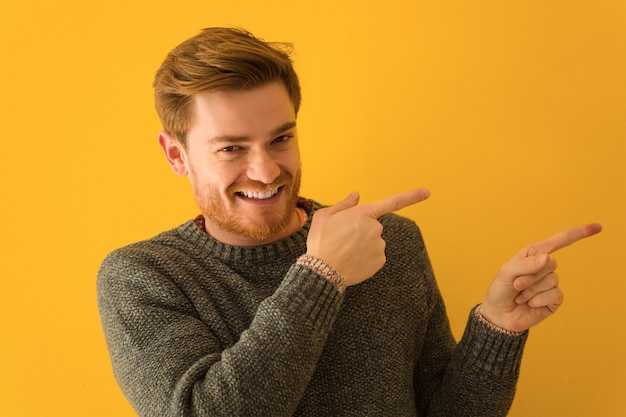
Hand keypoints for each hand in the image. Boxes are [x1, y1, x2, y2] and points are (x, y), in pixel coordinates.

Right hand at [306, 189, 429, 285]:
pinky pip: (375, 256)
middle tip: (342, 238)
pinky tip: (351, 260)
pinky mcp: (380, 261)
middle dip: (361, 230)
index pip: (392, 202)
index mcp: (363, 214)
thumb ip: (344, 204)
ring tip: (344, 251)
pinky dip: (365, 257)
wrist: (322, 271)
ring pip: (374, 242)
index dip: (412, 196)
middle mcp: (376, 229)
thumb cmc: (320, 241)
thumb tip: (356, 194)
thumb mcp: (325, 216)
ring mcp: (380, 246)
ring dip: (363, 244)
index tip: (427, 192)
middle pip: (373, 226)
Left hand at [480, 223, 602, 332]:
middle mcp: (544, 267)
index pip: (558, 242)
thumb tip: (548, 258)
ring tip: (520, 296)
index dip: (578, 234)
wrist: (499, 315)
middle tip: (516, 285)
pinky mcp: (554, 299)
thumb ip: (526, 264)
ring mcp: (550, 284)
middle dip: (530, 276)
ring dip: (531, 290)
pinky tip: (529, 304)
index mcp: (533, 255)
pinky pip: (555, 295)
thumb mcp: (507, 272)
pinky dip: (538, 300)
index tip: (597, 227)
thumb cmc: (500, 290)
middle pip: (551, 264)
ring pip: (552, 280)